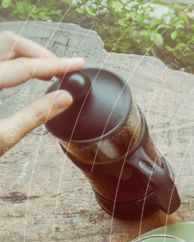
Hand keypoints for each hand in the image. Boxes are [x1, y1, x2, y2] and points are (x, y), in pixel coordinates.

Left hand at [0, 31, 83, 155]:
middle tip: (63, 69)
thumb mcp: (3, 137)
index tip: (77, 65)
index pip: (24, 66)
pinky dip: (14, 61)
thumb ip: (34, 115)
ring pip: (1, 46)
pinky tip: (28, 72)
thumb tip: (64, 98)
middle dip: (39, 53)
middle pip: (10, 43)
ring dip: (27, 54)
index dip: (55, 64)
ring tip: (49, 70)